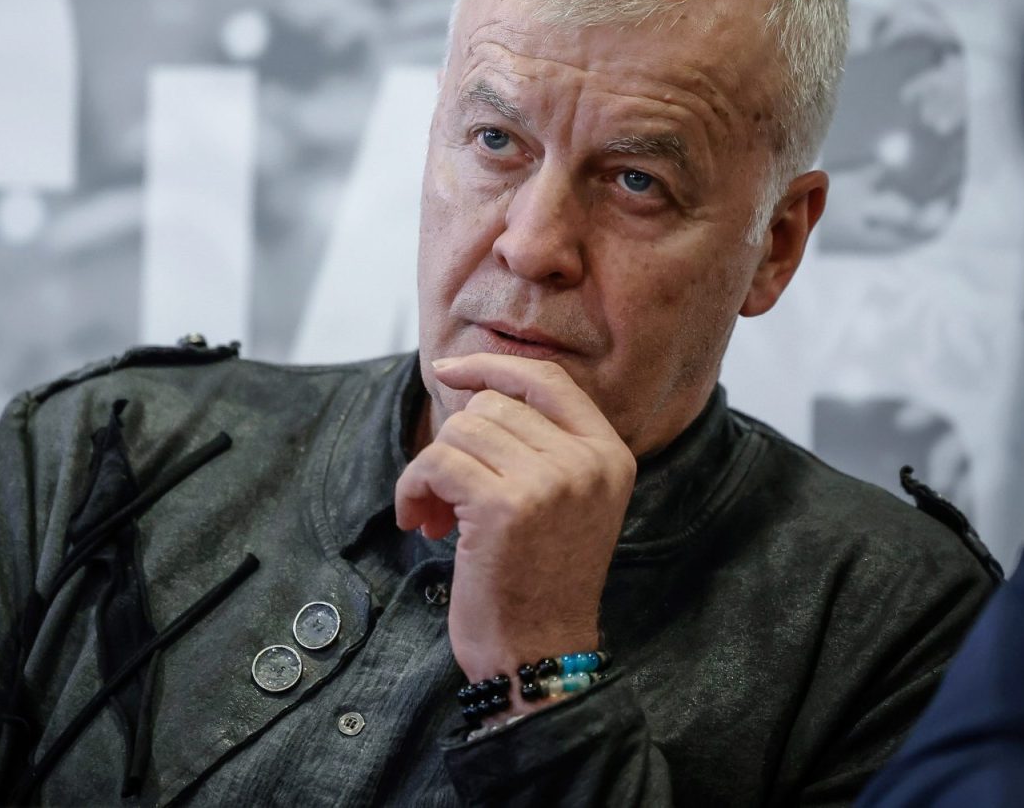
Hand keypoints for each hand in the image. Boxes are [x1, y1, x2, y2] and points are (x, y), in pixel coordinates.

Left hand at [395, 354, 636, 709]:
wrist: (539, 656)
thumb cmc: (540, 583)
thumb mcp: (563, 503)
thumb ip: (539, 446)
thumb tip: (472, 390)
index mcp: (609, 454)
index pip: (546, 378)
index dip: (491, 367)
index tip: (448, 372)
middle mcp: (585, 462)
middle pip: (491, 407)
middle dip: (454, 445)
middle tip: (445, 495)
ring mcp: (548, 482)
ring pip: (459, 432)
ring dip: (430, 472)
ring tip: (436, 517)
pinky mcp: (503, 506)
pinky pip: (436, 463)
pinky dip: (413, 490)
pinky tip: (420, 523)